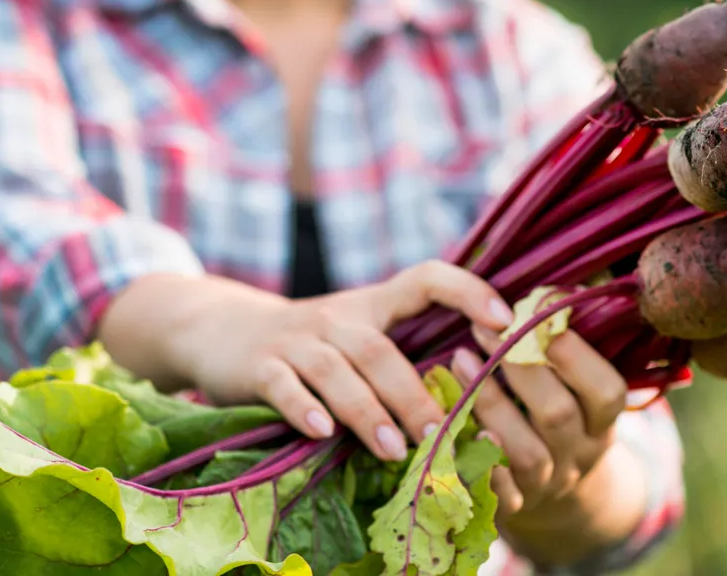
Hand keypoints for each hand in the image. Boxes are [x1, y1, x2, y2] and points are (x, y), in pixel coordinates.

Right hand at [104, 264, 514, 462]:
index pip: (426, 278)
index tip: (504, 321)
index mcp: (373, 305)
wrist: (222, 330)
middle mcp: (338, 316)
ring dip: (368, 411)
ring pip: (338, 370)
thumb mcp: (358, 335)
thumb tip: (479, 405)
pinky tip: (321, 432)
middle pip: (382, 349)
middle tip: (443, 433)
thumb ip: (404, 358)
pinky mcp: (259, 366)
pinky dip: (302, 407)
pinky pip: (284, 385)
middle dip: (414, 393)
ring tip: (396, 449)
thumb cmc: (313, 346)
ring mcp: (297, 340)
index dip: (467, 290)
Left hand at [451, 324, 629, 523]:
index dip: (576, 355)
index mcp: (602, 421)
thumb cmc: (556, 413)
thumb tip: (550, 289)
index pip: (607, 391)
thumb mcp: (575, 386)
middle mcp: (580, 455)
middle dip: (521, 368)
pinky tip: (447, 422)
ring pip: (526, 453)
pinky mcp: (513, 508)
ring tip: (458, 360)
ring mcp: (547, 485)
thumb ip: (562, 346)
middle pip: (558, 416)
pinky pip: (493, 490)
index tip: (538, 315)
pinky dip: (473, 459)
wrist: (556, 496)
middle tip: (484, 329)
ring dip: (490, 404)